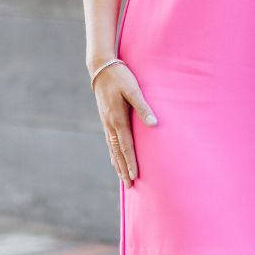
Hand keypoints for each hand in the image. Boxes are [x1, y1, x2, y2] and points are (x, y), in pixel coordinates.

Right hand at [92, 62, 157, 182]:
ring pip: (112, 148)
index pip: (126, 146)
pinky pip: (109, 141)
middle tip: (129, 186)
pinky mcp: (106, 119)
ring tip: (123, 178)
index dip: (130, 161)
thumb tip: (154, 125)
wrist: (101, 68)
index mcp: (117, 119)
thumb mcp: (133, 89)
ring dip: (118, 164)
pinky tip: (114, 159)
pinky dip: (113, 153)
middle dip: (123, 169)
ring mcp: (106, 122)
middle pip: (117, 152)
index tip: (134, 175)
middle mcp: (110, 124)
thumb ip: (143, 107)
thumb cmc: (120, 77)